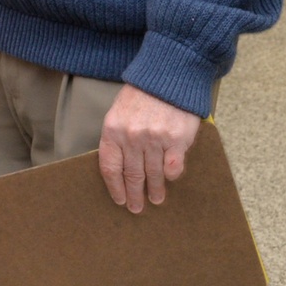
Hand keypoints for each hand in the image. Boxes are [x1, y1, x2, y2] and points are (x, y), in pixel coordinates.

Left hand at [98, 84, 201, 213]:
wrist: (167, 77)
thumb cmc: (141, 95)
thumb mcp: (119, 112)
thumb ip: (118, 137)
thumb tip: (120, 167)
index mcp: (113, 129)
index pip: (110, 167)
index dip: (114, 187)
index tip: (119, 200)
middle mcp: (132, 136)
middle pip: (132, 175)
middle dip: (134, 195)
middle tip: (136, 208)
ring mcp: (154, 139)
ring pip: (152, 175)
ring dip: (155, 190)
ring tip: (156, 199)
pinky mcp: (176, 140)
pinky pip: (172, 168)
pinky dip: (171, 176)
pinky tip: (170, 179)